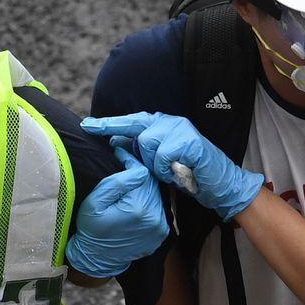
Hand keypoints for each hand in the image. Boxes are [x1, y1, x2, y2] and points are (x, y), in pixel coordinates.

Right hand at [65, 145, 169, 277]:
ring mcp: (160, 226)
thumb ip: (116, 183)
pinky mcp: (161, 232)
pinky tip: (135, 200)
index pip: (142, 173)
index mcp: (138, 208)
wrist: (97, 258)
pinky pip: (158, 208)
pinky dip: (148, 201)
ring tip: (129, 181)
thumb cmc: (91, 229)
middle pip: (151, 183)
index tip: (120, 152)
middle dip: (138, 173)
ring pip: (156, 194)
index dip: (130, 161)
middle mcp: (154, 217)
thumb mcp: (94, 203)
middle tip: (125, 163)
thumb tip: (138, 168)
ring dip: (144, 186)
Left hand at [82, 112, 263, 220]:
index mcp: (161, 124)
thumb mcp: (158, 163)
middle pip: (137, 130)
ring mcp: (180, 128)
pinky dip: (167, 169)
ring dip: (156, 164)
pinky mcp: (189, 140)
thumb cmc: (187, 173)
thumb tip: (114, 144)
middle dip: (138, 150)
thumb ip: (140, 151)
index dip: (107, 124)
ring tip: (171, 171)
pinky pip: (163, 155)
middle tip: (154, 166)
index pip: (129, 121)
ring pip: (148, 143)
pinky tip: (178, 172)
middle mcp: (169, 121)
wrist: (218, 183)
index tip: (86, 126)